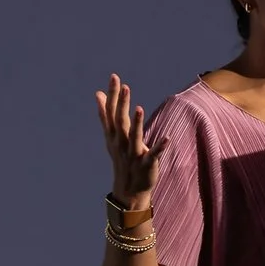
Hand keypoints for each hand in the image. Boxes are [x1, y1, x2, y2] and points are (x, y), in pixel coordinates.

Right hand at [95, 73, 166, 208]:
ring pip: (134, 137)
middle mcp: (121, 143)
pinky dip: (159, 147)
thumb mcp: (112, 134)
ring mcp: (133, 153)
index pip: (111, 111)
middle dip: (122, 103)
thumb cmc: (121, 156)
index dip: (113, 94)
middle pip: (120, 121)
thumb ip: (105, 113)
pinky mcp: (146, 163)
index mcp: (114, 134)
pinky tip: (166, 138)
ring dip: (136, 123)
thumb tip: (97, 93)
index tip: (114, 77)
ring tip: (138, 108)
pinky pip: (153, 154)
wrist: (129, 188)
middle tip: (124, 86)